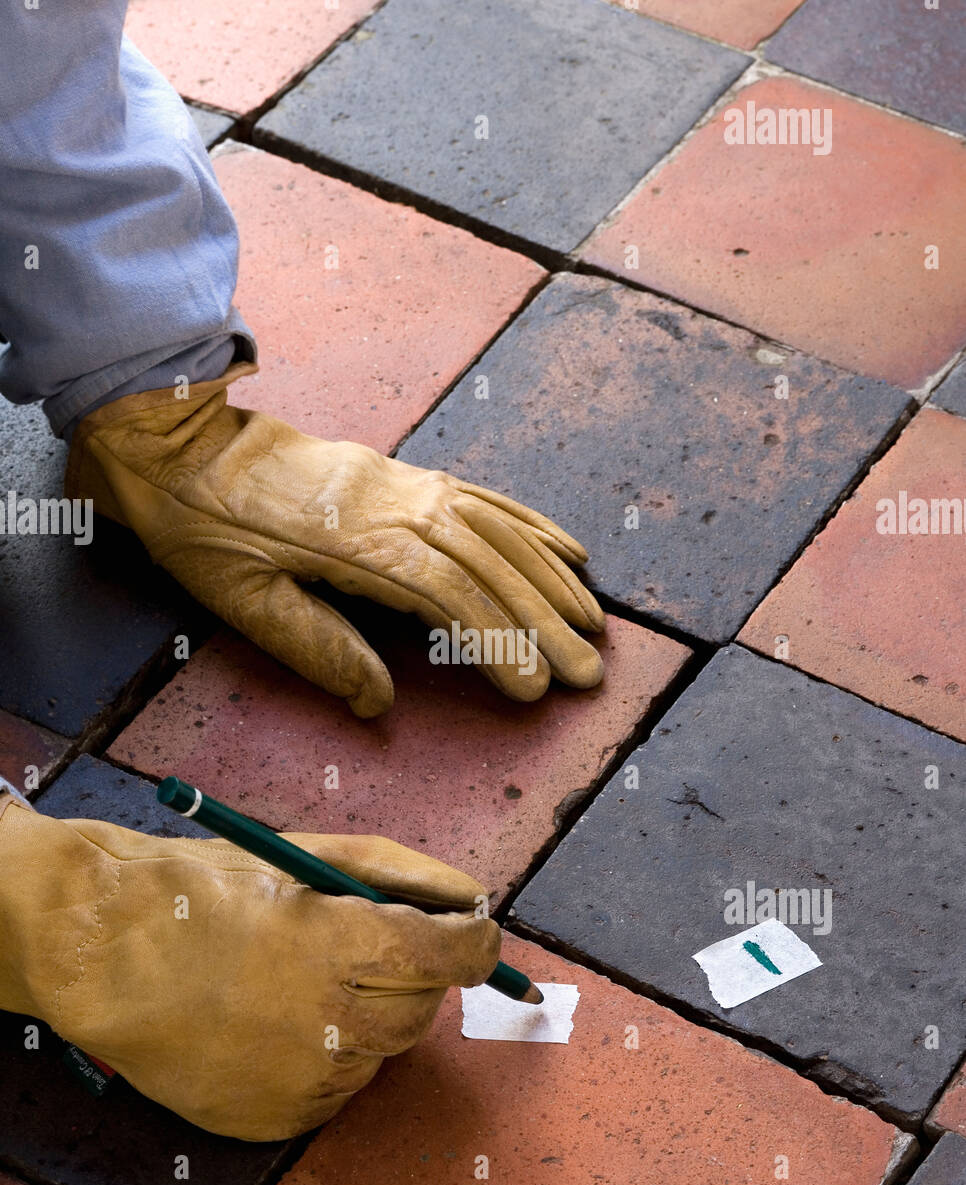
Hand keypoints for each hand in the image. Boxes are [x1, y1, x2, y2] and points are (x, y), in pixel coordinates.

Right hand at [0, 792, 499, 1140]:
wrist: (105, 955)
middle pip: (425, 1009)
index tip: (473, 934)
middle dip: (413, 975)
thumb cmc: (207, 892)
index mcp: (341, 946)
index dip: (475, 943)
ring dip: (369, 1015)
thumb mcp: (306, 855)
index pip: (454, 956)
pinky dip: (330, 1056)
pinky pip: (340, 1088)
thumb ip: (401, 873)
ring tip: (305, 981)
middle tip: (366, 947)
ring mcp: (305, 1079)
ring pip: (384, 1051)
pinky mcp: (279, 1119)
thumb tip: (473, 897)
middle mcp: (331, 1021)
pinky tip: (278, 1023)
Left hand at [67, 364, 605, 715]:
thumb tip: (379, 702)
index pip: (448, 596)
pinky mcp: (406, 474)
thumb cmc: (206, 530)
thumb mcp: (242, 601)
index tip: (533, 689)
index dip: (497, 643)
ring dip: (550, 578)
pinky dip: (532, 525)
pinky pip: (484, 497)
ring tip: (592, 623)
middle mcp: (398, 505)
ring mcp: (407, 484)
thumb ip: (317, 648)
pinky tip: (569, 551)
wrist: (185, 446)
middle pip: (489, 566)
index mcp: (357, 543)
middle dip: (544, 622)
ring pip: (498, 531)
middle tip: (588, 671)